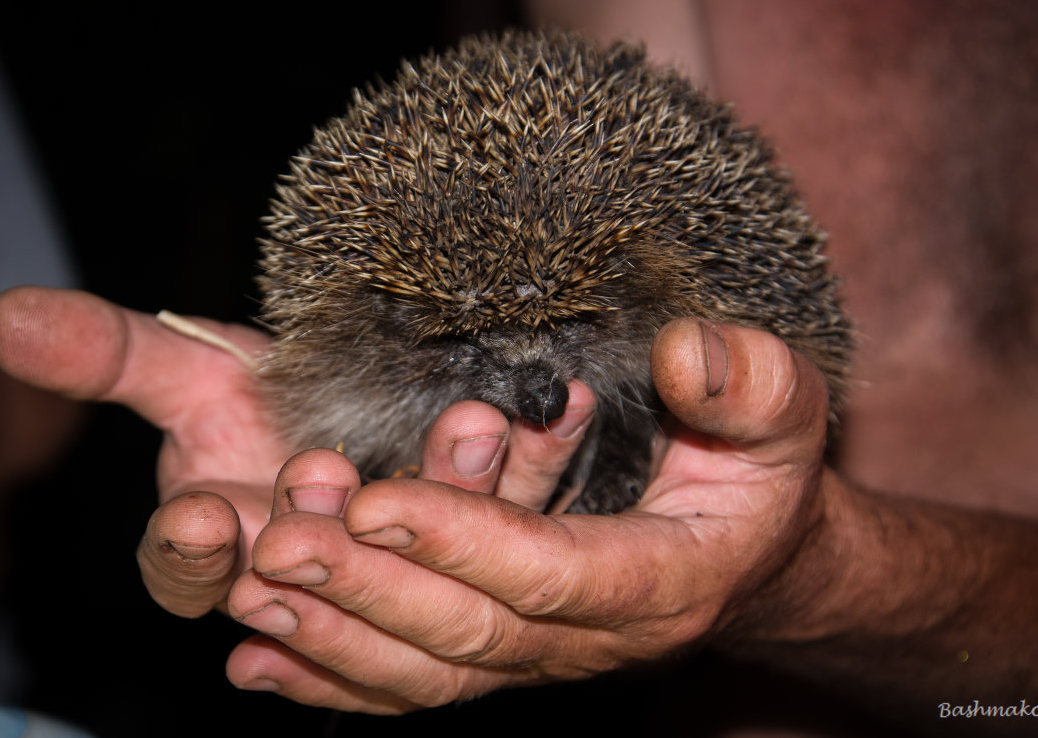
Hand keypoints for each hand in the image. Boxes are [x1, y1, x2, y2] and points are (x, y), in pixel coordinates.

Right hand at [0, 285, 597, 617]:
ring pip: (430, 553)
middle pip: (316, 570)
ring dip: (448, 493)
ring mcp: (407, 564)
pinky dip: (533, 461)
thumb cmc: (259, 397)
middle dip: (325, 526)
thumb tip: (6, 316)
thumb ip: (111, 354)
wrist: (353, 401)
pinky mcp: (488, 539)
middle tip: (334, 472)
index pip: (194, 569)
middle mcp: (315, 572)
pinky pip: (519, 516)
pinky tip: (558, 408)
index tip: (208, 515)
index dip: (197, 551)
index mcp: (228, 549)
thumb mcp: (189, 369)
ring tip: (476, 422)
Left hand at [224, 318, 833, 711]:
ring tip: (253, 591)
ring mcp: (544, 656)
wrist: (753, 549)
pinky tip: (258, 662)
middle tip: (284, 540)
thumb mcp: (785, 413)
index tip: (381, 501)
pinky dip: (335, 680)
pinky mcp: (506, 654)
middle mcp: (594, 639)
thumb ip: (750, 382)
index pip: (555, 574)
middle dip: (372, 590)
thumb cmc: (761, 474)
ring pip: (432, 671)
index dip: (467, 542)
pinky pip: (415, 686)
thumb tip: (685, 352)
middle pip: (474, 634)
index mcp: (662, 580)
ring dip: (337, 637)